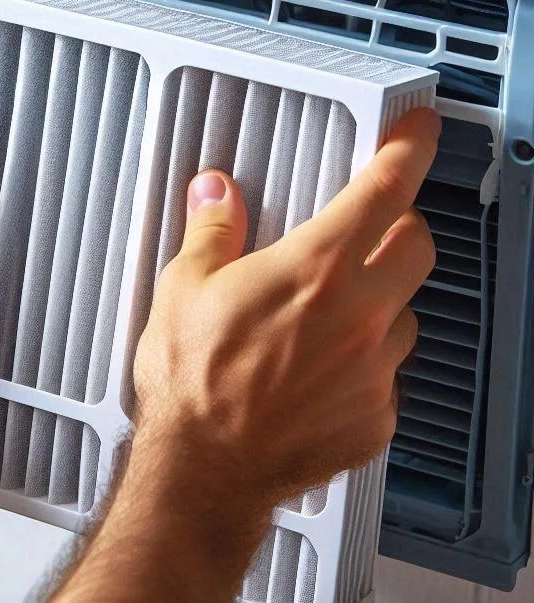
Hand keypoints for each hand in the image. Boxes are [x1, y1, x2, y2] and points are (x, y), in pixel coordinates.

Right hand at [132, 106, 439, 513]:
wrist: (204, 471)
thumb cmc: (192, 386)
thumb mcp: (184, 290)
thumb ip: (211, 232)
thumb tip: (215, 194)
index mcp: (313, 271)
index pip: (384, 190)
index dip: (409, 150)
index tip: (418, 132)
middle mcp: (358, 315)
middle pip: (418, 245)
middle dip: (402, 225)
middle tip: (368, 230)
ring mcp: (374, 369)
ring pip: (407, 313)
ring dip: (381, 301)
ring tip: (329, 316)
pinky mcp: (376, 415)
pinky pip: (388, 374)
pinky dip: (365, 363)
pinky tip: (320, 373)